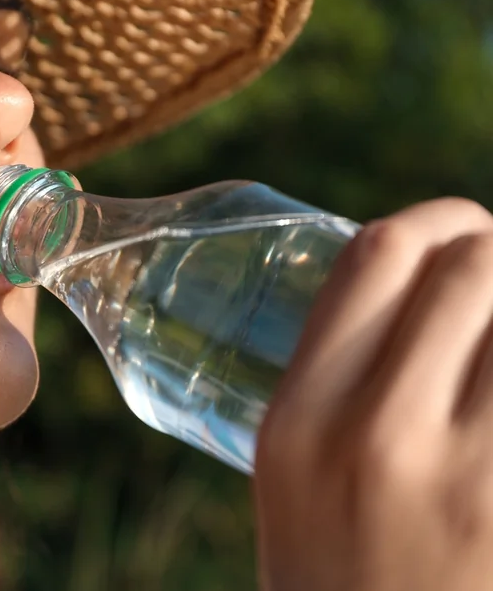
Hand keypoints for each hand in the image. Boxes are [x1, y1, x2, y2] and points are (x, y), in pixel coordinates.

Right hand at [254, 197, 492, 590]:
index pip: (377, 255)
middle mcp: (375, 438)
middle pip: (477, 268)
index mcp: (298, 421)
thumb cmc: (339, 579)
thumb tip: (427, 283)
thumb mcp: (299, 477)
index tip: (467, 233)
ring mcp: (470, 482)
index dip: (439, 219)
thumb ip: (340, 382)